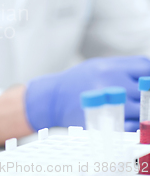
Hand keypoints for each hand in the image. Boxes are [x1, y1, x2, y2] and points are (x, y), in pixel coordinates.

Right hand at [25, 56, 149, 131]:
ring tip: (129, 108)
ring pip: (143, 110)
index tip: (145, 82)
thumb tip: (148, 74)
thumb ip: (123, 68)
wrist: (52, 99)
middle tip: (138, 97)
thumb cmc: (75, 82)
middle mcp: (112, 84)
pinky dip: (135, 124)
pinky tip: (126, 119)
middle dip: (146, 95)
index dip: (149, 75)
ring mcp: (110, 105)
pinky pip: (134, 126)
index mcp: (110, 68)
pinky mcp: (107, 122)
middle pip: (147, 90)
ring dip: (140, 110)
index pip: (146, 67)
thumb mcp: (96, 66)